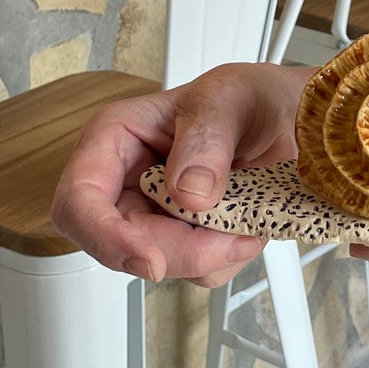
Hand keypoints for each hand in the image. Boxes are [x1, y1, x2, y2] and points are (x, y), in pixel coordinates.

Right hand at [50, 62, 305, 287]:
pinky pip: (195, 270)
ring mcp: (153, 213)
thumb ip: (208, 139)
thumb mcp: (230, 99)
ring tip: (248, 214)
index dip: (105, 237)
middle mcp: (127, 181)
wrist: (288, 118)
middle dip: (179, 251)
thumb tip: (188, 192)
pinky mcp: (183, 236)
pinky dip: (227, 257)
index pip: (80, 199)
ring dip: (210, 254)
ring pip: (160, 262)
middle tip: (231, 238)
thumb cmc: (248, 97)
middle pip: (121, 244)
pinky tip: (247, 223)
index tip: (151, 261)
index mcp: (115, 138)